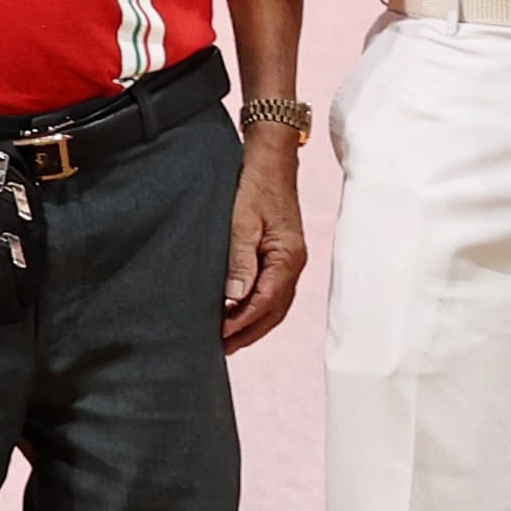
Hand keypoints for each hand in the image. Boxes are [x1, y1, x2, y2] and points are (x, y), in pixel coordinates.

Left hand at [221, 122, 308, 350]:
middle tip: (219, 349)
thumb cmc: (255, 186)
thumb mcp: (242, 221)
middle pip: (273, 312)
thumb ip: (239, 260)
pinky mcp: (281, 256)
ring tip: (227, 339)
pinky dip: (256, 309)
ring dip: (252, 324)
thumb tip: (234, 297)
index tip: (216, 336)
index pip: (265, 302)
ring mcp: (290, 261)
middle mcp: (293, 264)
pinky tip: (238, 312)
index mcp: (288, 258)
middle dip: (248, 332)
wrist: (271, 161)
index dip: (240, 323)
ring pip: (274, 305)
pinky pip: (272, 292)